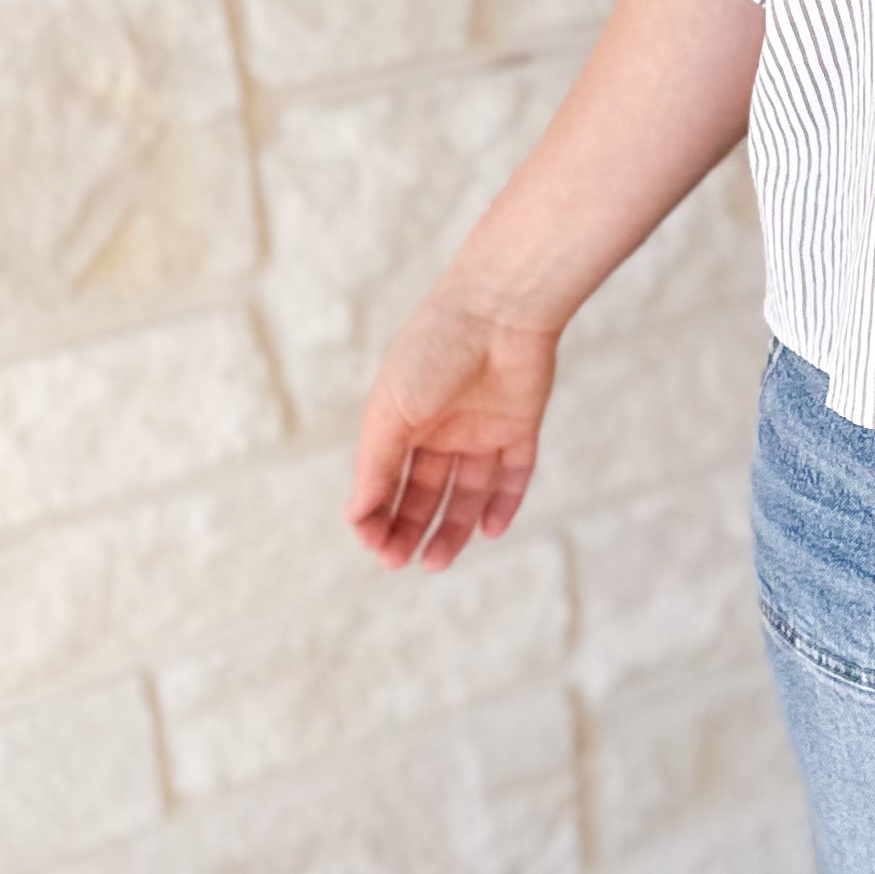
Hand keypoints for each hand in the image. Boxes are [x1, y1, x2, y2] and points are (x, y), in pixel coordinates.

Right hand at [345, 279, 561, 570]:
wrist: (497, 310)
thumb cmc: (433, 352)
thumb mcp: (391, 412)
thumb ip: (376, 465)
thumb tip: (354, 516)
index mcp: (401, 421)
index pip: (385, 480)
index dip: (377, 514)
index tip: (374, 544)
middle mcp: (441, 428)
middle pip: (425, 492)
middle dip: (410, 529)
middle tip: (401, 562)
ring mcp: (481, 429)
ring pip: (467, 491)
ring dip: (452, 528)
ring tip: (436, 562)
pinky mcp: (520, 426)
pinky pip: (513, 474)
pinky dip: (503, 504)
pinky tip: (488, 530)